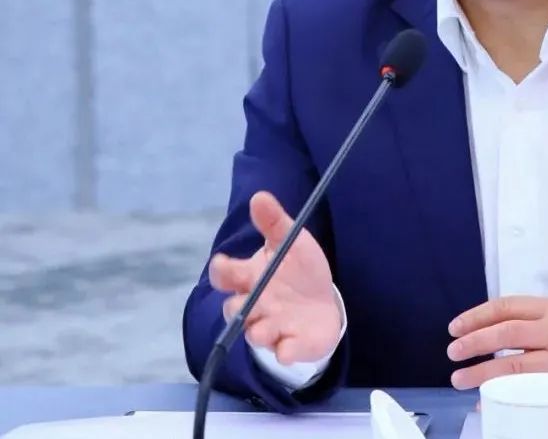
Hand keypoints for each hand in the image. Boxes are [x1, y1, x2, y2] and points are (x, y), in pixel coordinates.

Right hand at [208, 191, 341, 365]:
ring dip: (259, 330)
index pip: (224, 275)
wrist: (324, 302)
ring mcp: (271, 327)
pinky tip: (288, 350)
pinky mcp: (291, 346)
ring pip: (254, 333)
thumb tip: (259, 196)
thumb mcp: (290, 242)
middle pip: (234, 309)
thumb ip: (274, 222)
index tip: (224, 263)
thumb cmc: (299, 270)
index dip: (221, 271)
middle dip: (239, 305)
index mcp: (250, 277)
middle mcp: (255, 305)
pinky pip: (284, 352)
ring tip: (266, 327)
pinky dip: (285, 352)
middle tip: (250, 298)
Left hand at [446, 296, 547, 410]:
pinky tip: (486, 401)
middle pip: (505, 332)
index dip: (477, 316)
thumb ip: (530, 321)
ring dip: (481, 371)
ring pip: (513, 362)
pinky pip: (526, 390)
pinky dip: (502, 395)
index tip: (455, 327)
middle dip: (474, 341)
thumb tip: (486, 333)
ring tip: (459, 379)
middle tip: (452, 352)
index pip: (506, 306)